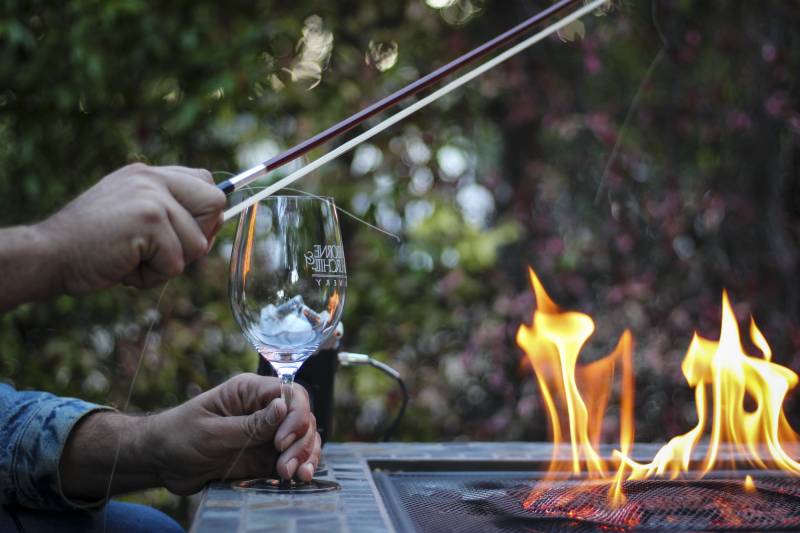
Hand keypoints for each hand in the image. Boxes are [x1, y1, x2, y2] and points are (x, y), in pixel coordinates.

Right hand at [37, 163, 225, 293]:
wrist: (49, 255)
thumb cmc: (92, 245)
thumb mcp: (133, 216)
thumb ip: (169, 211)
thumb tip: (219, 219)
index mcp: (149, 174)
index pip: (206, 183)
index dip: (206, 214)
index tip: (185, 234)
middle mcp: (152, 178)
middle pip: (215, 205)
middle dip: (198, 238)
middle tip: (160, 251)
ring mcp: (152, 197)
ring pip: (197, 244)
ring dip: (168, 265)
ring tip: (132, 259)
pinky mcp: (150, 220)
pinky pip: (175, 263)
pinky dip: (151, 277)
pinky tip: (124, 266)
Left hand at [145, 373, 320, 494]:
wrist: (160, 463)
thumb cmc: (178, 436)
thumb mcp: (212, 432)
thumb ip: (250, 425)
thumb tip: (284, 407)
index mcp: (250, 391)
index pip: (290, 394)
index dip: (295, 416)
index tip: (281, 442)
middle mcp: (263, 409)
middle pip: (302, 417)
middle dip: (301, 442)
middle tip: (284, 467)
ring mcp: (267, 433)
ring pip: (303, 438)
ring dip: (305, 456)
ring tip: (294, 476)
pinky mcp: (265, 456)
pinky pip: (292, 458)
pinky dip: (300, 466)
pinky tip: (298, 479)